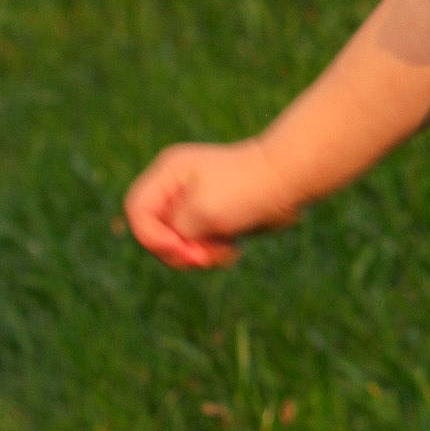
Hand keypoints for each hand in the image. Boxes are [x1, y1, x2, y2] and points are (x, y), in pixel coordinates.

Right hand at [122, 139, 303, 269]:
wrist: (292, 181)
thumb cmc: (248, 190)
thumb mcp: (202, 212)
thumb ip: (175, 231)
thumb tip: (177, 243)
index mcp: (168, 174)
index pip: (137, 211)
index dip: (153, 236)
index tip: (182, 248)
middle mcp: (177, 187)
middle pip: (156, 232)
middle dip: (179, 250)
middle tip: (205, 256)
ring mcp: (195, 204)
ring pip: (179, 244)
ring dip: (198, 255)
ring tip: (224, 252)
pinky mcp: (214, 218)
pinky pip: (200, 246)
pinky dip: (212, 253)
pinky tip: (233, 252)